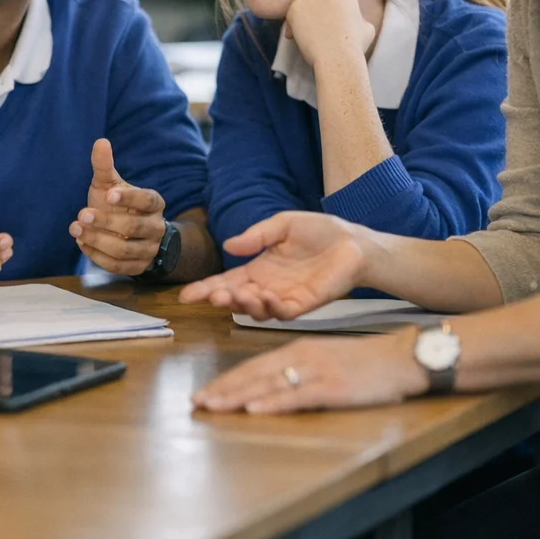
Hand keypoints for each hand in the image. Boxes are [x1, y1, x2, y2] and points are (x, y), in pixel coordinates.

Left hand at [70, 139, 167, 276]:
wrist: (128, 233)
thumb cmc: (117, 204)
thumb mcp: (110, 184)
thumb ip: (104, 166)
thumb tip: (100, 141)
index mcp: (154, 202)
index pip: (146, 199)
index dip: (129, 198)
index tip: (109, 195)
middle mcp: (156, 226)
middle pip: (134, 227)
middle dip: (106, 221)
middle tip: (82, 214)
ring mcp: (149, 249)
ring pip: (125, 249)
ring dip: (98, 240)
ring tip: (76, 230)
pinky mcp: (138, 267)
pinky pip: (119, 266)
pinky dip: (98, 257)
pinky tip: (82, 244)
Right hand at [178, 211, 365, 318]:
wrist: (354, 241)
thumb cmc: (320, 231)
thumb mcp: (282, 225)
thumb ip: (256, 236)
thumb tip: (228, 245)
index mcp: (258, 268)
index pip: (226, 281)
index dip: (206, 288)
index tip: (186, 295)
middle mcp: (267, 286)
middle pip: (237, 299)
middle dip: (222, 299)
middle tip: (214, 295)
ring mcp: (285, 297)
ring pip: (257, 310)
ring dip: (245, 305)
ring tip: (240, 295)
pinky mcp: (305, 304)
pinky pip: (284, 313)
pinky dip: (272, 308)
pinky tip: (266, 297)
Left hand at [192, 332, 427, 413]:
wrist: (402, 357)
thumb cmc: (365, 362)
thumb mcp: (324, 359)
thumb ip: (298, 370)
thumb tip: (270, 387)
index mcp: (297, 350)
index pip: (253, 367)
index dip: (226, 381)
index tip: (204, 393)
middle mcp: (301, 357)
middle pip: (253, 375)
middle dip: (222, 390)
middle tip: (196, 402)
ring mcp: (316, 372)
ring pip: (268, 384)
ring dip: (237, 396)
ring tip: (213, 406)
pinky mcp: (332, 388)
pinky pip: (297, 396)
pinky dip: (273, 403)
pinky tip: (255, 409)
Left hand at [284, 0, 374, 70]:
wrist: (337, 56)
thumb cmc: (354, 45)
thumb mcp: (367, 27)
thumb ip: (358, 17)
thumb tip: (355, 19)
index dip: (333, 5)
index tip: (332, 17)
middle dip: (318, 8)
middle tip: (320, 25)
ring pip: (304, 4)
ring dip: (305, 16)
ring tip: (310, 34)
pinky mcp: (295, 7)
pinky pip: (291, 14)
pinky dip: (293, 24)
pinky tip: (299, 37)